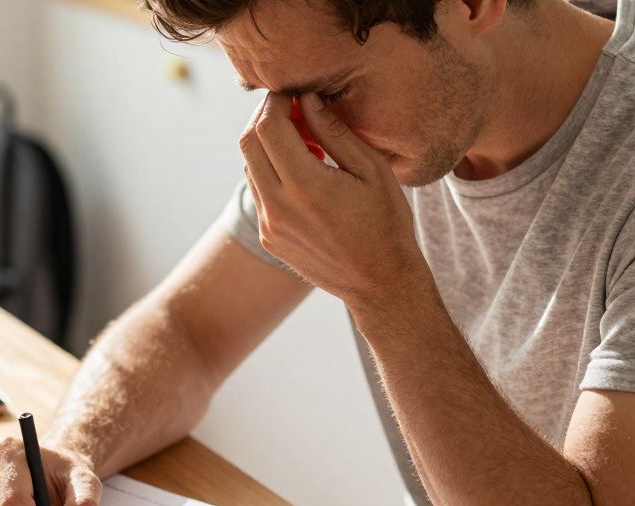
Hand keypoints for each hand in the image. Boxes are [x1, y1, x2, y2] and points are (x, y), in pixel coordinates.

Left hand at [239, 92, 430, 308]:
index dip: (275, 101)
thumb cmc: (386, 223)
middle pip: (249, 143)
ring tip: (305, 144)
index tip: (293, 93)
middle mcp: (278, 207)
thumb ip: (335, 132)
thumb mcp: (372, 170)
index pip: (269, 127)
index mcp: (305, 186)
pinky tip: (303, 175)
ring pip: (249, 168)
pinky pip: (258, 192)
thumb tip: (308, 99)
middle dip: (265, 118)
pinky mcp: (269, 238)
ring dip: (267, 147)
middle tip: (293, 110)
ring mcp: (269, 225)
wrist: (379, 282)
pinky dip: (271, 173)